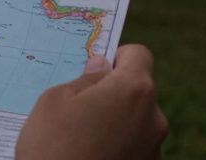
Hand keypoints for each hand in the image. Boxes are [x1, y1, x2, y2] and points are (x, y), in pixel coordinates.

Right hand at [17, 45, 167, 159]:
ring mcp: (154, 149)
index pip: (139, 55)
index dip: (117, 57)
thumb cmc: (51, 148)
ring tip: (82, 140)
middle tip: (81, 109)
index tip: (97, 71)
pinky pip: (136, 148)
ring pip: (137, 122)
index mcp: (134, 90)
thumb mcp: (54, 101)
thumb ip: (85, 78)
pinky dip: (119, 149)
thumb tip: (101, 67)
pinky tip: (92, 157)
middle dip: (114, 94)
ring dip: (117, 124)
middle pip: (138, 91)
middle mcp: (154, 118)